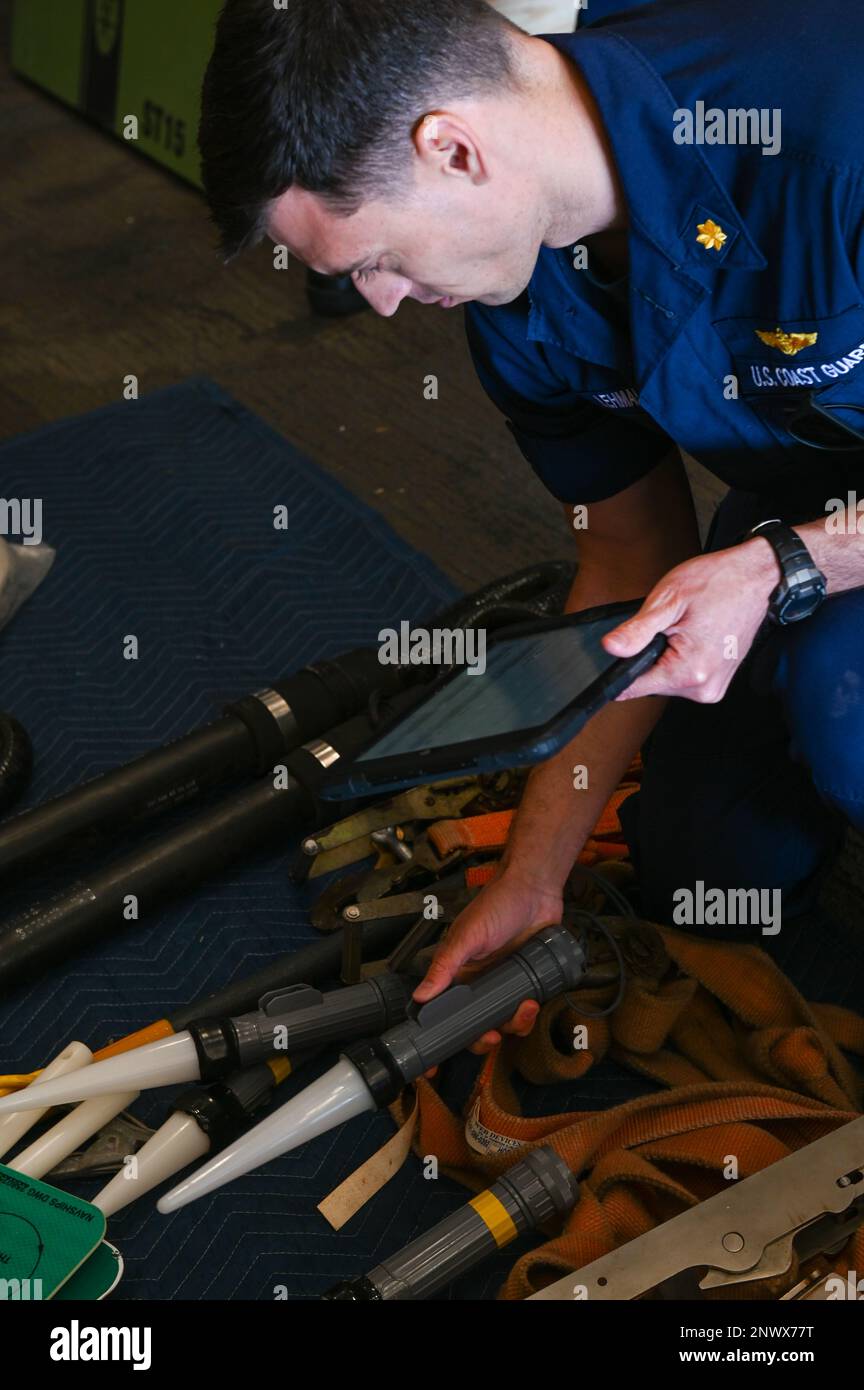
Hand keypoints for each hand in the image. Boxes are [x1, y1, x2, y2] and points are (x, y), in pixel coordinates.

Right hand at [413, 868, 563, 1054]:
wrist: (536, 891)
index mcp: (455, 974)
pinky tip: (531, 1002)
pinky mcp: (525, 984)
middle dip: (480, 1040)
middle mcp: (476, 984)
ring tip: (521, 1009)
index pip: (438, 1012)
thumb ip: (446, 965)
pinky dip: (527, 1015)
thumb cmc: (496, 904)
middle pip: (472, 1027)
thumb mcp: (468, 935)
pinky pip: (523, 1013)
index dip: (435, 1039)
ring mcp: (502, 986)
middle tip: (489, 1038)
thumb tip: (421, 995)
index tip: (432, 1067)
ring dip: (511, 1025)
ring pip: (501, 1024)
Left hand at [603, 541, 777, 703]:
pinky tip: (692, 637)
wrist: (756, 577)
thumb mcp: (669, 600)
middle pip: (651, 683)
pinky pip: (685, 675)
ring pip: (667, 679)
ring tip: (684, 628)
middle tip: (667, 627)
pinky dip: (680, 658)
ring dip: (665, 656)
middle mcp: (704, 688)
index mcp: (689, 672)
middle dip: (649, 655)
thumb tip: (611, 648)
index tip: (625, 651)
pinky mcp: (718, 681)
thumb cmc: (719, 582)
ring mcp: (714, 687)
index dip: (619, 669)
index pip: (633, 688)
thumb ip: (637, 630)